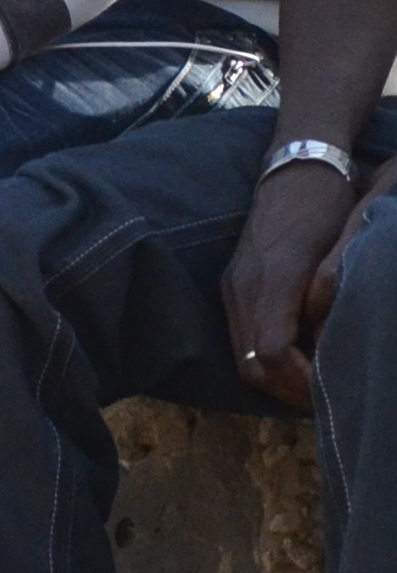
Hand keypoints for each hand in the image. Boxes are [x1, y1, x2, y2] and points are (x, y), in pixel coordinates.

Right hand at [228, 152, 382, 409]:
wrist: (295, 171)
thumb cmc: (327, 209)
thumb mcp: (339, 254)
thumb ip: (329, 303)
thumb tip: (332, 350)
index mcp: (272, 281)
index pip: (273, 354)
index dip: (301, 382)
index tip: (331, 392)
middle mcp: (243, 289)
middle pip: (252, 366)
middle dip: (288, 392)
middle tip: (325, 401)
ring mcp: (233, 288)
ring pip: (243, 359)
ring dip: (276, 380)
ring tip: (312, 386)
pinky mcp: (232, 286)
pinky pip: (242, 339)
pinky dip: (266, 360)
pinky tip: (296, 359)